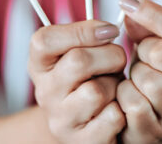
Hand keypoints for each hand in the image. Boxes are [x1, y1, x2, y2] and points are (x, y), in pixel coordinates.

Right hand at [28, 20, 126, 142]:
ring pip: (96, 92)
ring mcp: (60, 120)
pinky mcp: (81, 141)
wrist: (82, 125)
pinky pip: (112, 117)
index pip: (45, 39)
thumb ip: (88, 34)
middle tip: (117, 60)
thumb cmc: (87, 79)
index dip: (84, 30)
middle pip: (78, 61)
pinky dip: (121, 111)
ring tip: (113, 87)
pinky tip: (115, 108)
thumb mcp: (78, 52)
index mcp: (39, 64)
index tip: (109, 31)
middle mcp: (44, 92)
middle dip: (110, 55)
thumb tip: (110, 29)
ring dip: (115, 86)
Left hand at [116, 0, 161, 143]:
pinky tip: (130, 97)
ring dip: (134, 74)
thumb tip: (129, 5)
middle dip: (143, 50)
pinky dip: (124, 95)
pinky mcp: (155, 134)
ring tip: (139, 80)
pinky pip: (131, 102)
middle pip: (160, 52)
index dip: (152, 13)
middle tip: (145, 58)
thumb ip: (151, 27)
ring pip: (145, 77)